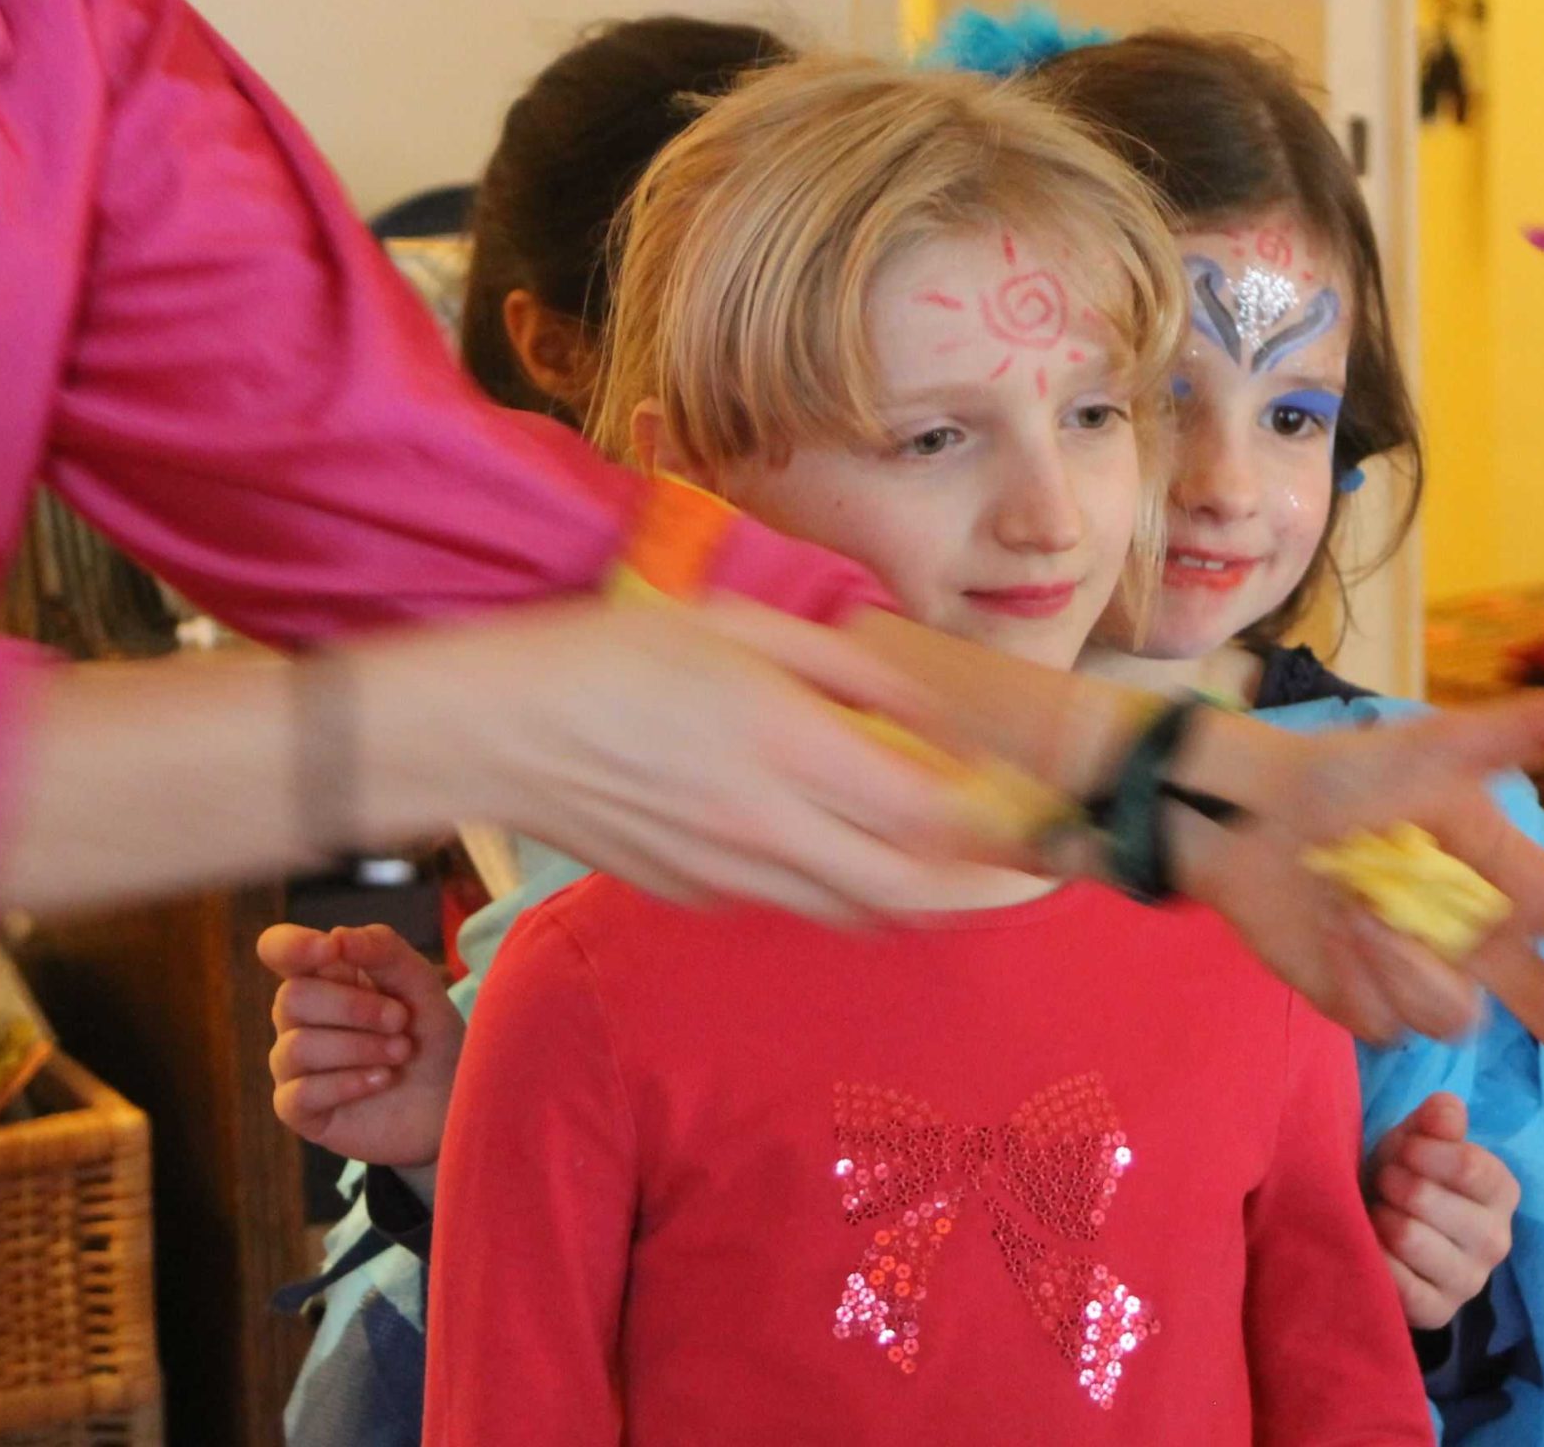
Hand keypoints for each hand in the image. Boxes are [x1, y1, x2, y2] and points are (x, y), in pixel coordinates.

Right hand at [259, 923, 461, 1169]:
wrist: (453, 1097)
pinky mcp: (300, 1110)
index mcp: (324, 977)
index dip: (292, 945)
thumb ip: (383, 951)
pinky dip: (347, 1083)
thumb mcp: (420, 984)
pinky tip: (382, 1079)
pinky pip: (299, 1094)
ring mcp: (296, 1066)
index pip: (279, 950)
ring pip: (296, 1046)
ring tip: (401, 1052)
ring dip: (359, 1047)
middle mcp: (301, 1018)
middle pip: (292, 997)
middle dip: (353, 1006)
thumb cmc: (430, 1034)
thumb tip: (335, 936)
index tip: (331, 950)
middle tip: (401, 1020)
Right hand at [354, 597, 1018, 922]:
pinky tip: (840, 844)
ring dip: (922, 899)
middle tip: (1033, 871)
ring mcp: (731, 876)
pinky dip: (840, 887)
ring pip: (859, 913)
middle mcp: (768, 830)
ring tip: (959, 866)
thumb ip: (850, 674)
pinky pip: (794, 903)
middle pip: (913, 892)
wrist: (497, 730)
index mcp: (787, 750)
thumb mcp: (745, 631)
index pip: (931, 816)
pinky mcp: (698, 896)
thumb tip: (933, 713)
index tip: (1047, 818)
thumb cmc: (615, 657)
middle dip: (987, 892)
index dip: (1004, 829)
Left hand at [1179, 686, 1543, 1132]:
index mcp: (1513, 885)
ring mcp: (1427, 980)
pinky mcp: (1370, 1010)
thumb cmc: (1350, 773)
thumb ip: (1539, 732)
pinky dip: (1360, 974)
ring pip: (1454, 1015)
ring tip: (1359, 897)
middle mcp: (1481, 944)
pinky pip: (1389, 1022)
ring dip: (1405, 958)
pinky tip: (1333, 929)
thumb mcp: (1445, 746)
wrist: (1250, 818)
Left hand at [1366, 1094, 1517, 1329]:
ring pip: (1409, 1238)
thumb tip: (1446, 1109)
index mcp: (1502, 1191)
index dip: (1422, 1152)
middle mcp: (1498, 1240)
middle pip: (1429, 1200)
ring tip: (1380, 1212)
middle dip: (1393, 1182)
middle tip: (1386, 1183)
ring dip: (1381, 1217)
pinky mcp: (1439, 1312)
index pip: (1469, 1166)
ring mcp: (1471, 1281)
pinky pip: (1398, 1283)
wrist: (1380, 1224)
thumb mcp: (1419, 1138)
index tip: (1402, 1149)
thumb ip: (1437, 1120)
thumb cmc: (1405, 1174)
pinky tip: (1375, 1245)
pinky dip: (1376, 1257)